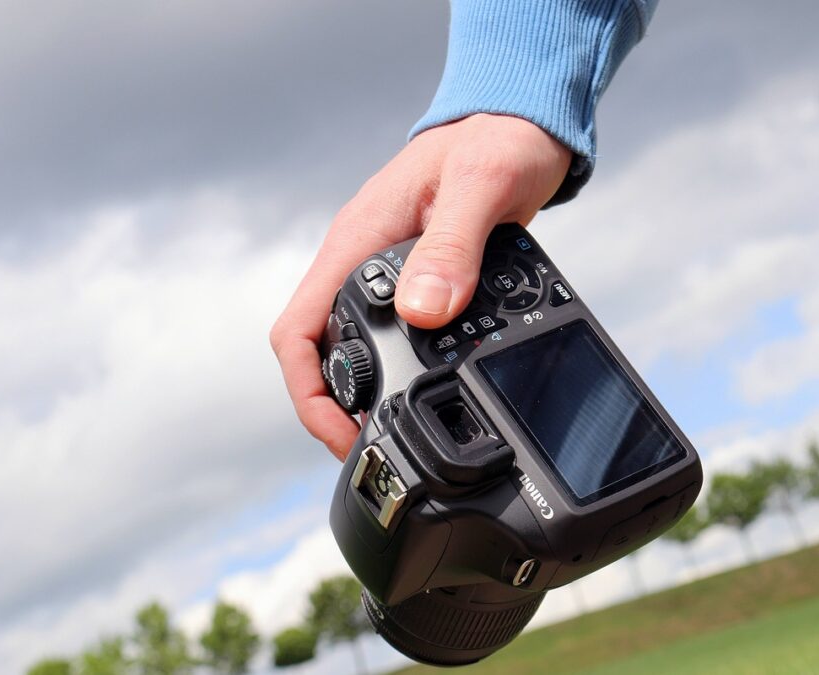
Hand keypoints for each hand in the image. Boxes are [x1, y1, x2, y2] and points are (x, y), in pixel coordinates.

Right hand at [271, 114, 571, 459]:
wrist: (520, 124)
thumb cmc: (499, 141)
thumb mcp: (481, 187)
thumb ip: (453, 246)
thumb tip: (424, 313)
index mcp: (358, 240)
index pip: (298, 327)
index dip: (308, 391)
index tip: (341, 432)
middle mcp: (363, 260)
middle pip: (319, 350)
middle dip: (336, 408)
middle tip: (374, 449)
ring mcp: (389, 272)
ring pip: (355, 346)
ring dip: (367, 392)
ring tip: (399, 432)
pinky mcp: (419, 279)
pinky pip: (395, 334)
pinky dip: (403, 369)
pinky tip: (430, 388)